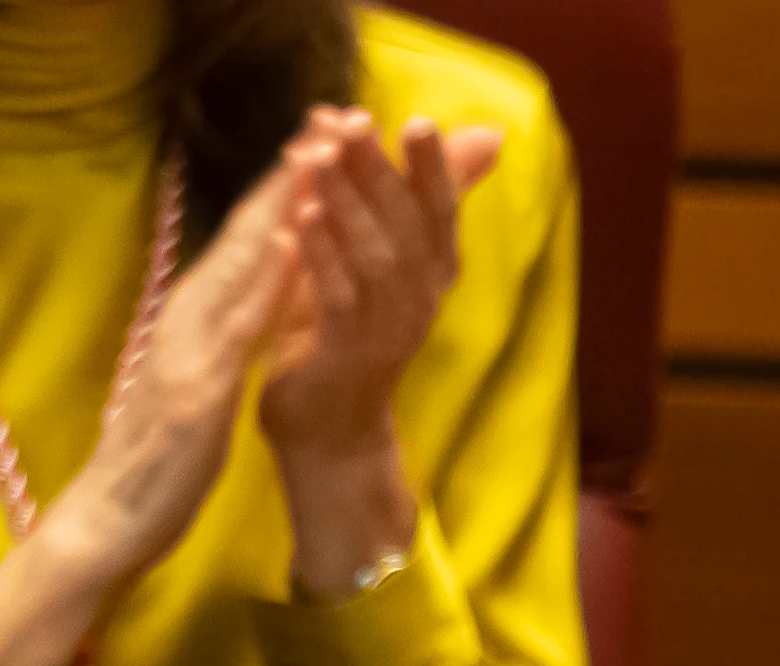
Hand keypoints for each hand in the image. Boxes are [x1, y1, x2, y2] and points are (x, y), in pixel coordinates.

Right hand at [0, 129, 327, 665]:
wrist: (113, 520)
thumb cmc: (162, 457)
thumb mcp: (203, 379)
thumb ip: (227, 332)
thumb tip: (258, 292)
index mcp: (196, 316)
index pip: (247, 237)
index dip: (287, 184)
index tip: (327, 135)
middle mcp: (190, 316)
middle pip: (247, 231)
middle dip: (294, 172)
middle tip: (337, 116)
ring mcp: (190, 349)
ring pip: (242, 263)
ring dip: (283, 205)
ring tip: (322, 154)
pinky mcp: (198, 390)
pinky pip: (237, 327)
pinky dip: (263, 281)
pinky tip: (289, 244)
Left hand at [253, 109, 499, 596]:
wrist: (329, 429)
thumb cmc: (349, 330)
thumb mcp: (383, 256)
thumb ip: (407, 196)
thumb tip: (483, 136)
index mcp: (432, 273)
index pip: (442, 211)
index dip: (434, 169)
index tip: (417, 121)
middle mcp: (420, 300)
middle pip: (407, 226)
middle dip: (380, 171)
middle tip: (355, 122)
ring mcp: (388, 331)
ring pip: (375, 258)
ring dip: (345, 204)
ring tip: (317, 158)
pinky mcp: (348, 355)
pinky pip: (337, 298)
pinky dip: (319, 256)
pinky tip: (296, 220)